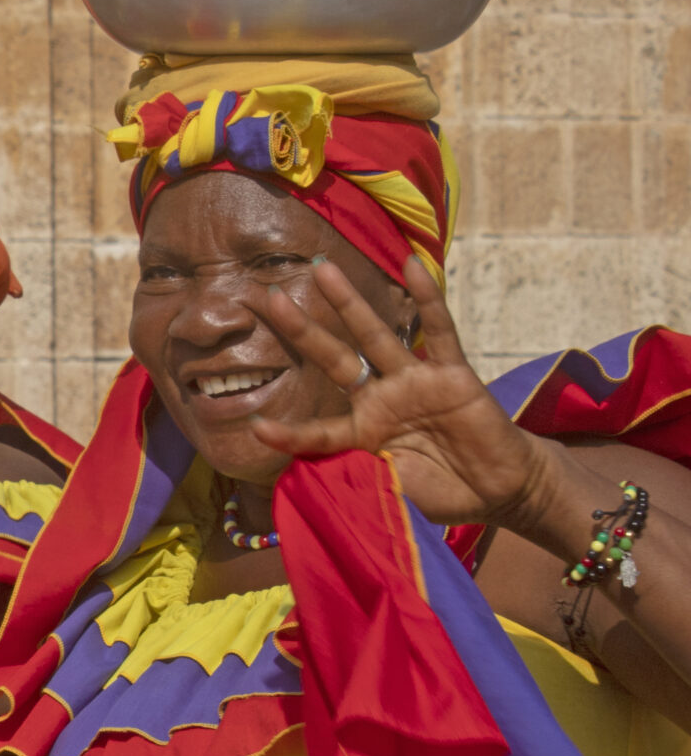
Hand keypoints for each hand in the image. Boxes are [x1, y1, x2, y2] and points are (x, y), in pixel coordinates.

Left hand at [253, 260, 546, 527]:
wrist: (497, 489)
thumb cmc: (440, 492)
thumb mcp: (397, 491)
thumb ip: (370, 480)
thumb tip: (339, 482)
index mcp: (361, 432)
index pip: (318, 430)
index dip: (291, 433)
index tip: (258, 426)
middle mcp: (380, 399)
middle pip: (333, 359)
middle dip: (302, 329)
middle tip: (269, 298)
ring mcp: (414, 382)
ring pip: (374, 335)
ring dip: (348, 302)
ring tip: (322, 269)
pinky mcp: (452, 373)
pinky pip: (438, 330)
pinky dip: (427, 298)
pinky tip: (410, 264)